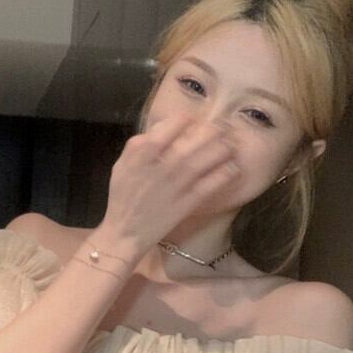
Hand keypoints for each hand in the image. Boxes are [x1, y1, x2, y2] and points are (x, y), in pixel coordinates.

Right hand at [102, 113, 241, 254]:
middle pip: (195, 140)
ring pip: (207, 159)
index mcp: (143, 154)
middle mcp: (162, 166)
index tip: (195, 122)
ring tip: (229, 147)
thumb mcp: (122, 166)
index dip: (188, 120)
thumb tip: (162, 128)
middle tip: (220, 130)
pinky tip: (231, 168)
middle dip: (212, 131)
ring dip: (222, 150)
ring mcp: (177, 185)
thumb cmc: (123, 197)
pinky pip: (211, 184)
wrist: (125, 232)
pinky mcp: (187, 203)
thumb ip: (138, 145)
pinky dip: (224, 174)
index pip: (173, 124)